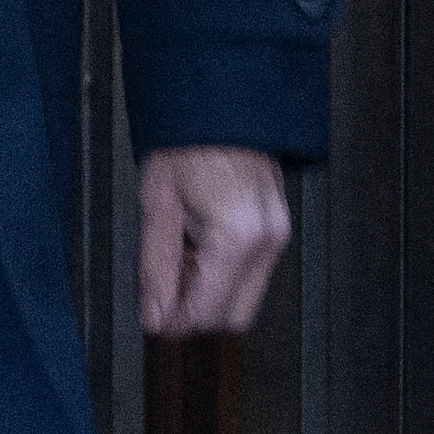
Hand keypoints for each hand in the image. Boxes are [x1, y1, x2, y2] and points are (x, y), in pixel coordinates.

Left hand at [137, 145, 290, 338]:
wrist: (220, 110)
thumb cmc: (190, 145)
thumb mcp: (158, 208)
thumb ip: (156, 268)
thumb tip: (155, 314)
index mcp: (236, 236)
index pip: (208, 312)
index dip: (176, 322)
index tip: (155, 318)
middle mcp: (266, 241)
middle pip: (233, 317)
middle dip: (196, 311)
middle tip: (165, 282)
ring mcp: (278, 236)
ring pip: (244, 299)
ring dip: (210, 291)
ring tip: (182, 251)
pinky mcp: (278, 231)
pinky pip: (252, 274)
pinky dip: (223, 273)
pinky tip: (199, 244)